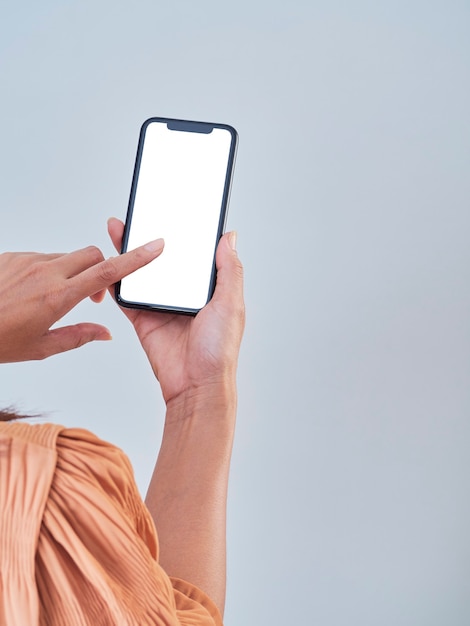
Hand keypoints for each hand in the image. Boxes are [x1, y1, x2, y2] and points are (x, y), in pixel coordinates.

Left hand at [0, 239, 163, 362]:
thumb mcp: (41, 347)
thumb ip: (78, 335)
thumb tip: (105, 332)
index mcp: (58, 297)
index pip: (107, 273)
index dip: (135, 259)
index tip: (153, 248)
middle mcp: (45, 272)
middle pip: (92, 255)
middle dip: (102, 270)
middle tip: (92, 296)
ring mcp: (27, 260)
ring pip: (66, 257)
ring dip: (71, 273)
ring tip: (52, 299)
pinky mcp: (11, 256)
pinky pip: (41, 257)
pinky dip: (47, 271)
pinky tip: (30, 293)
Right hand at [107, 218, 244, 406]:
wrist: (195, 386)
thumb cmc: (219, 350)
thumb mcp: (231, 303)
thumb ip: (229, 269)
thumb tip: (229, 237)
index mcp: (207, 289)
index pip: (193, 255)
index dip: (184, 235)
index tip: (175, 212)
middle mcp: (184, 295)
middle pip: (164, 260)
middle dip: (152, 237)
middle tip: (142, 213)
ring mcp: (162, 306)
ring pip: (143, 273)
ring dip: (131, 253)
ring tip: (121, 229)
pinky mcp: (143, 319)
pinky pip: (127, 297)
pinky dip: (118, 281)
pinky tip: (110, 260)